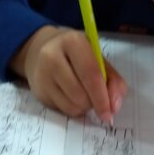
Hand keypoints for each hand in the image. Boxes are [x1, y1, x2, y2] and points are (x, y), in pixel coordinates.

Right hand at [10, 25, 126, 122]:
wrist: (39, 50)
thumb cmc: (76, 54)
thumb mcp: (97, 58)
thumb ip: (113, 80)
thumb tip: (114, 107)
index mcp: (73, 42)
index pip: (90, 74)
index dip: (102, 97)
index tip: (110, 112)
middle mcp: (53, 57)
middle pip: (80, 94)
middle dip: (94, 103)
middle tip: (98, 100)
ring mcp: (42, 76)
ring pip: (71, 106)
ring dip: (84, 107)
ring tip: (84, 95)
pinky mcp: (39, 92)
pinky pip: (63, 110)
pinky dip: (73, 108)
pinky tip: (71, 97)